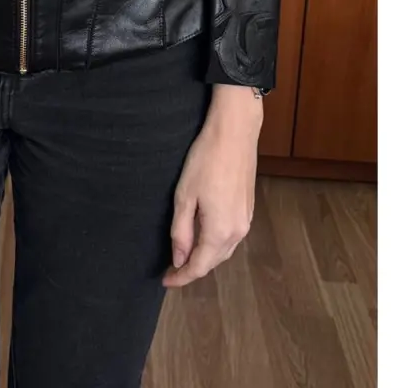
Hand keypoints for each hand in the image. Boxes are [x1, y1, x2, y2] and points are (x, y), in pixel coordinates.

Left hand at [163, 85, 261, 287]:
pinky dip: (216, 243)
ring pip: (224, 250)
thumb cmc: (206, 160)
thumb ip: (181, 230)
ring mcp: (246, 220)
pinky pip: (231, 236)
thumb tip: (179, 258)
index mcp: (220, 231)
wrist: (234, 133)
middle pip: (213, 261)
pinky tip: (204, 237)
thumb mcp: (184, 195)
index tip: (165, 281)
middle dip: (193, 268)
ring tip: (185, 257)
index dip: (181, 277)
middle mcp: (238, 231)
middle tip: (172, 270)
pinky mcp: (248, 208)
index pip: (198, 266)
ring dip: (206, 257)